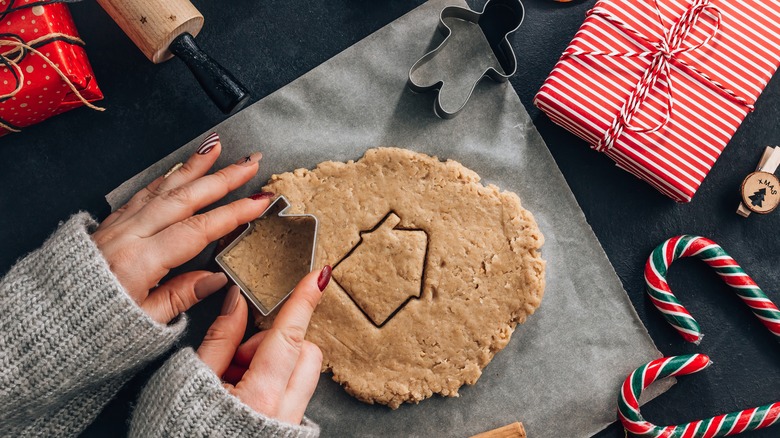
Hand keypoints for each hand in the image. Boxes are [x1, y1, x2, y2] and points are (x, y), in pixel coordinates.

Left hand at [92, 133, 272, 323]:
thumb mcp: (145, 322)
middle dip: (223, 177)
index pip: (199, 229)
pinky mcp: (110, 223)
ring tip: (217, 148)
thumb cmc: (92, 326)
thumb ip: (182, 295)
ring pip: (163, 187)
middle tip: (250, 162)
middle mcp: (129, 235)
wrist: (47, 319)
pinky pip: (143, 192)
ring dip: (194, 166)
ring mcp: (118, 225)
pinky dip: (165, 177)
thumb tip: (217, 278)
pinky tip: (180, 169)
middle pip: (185, 198)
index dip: (234, 213)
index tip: (259, 202)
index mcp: (141, 261)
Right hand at [197, 266, 331, 423]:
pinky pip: (295, 392)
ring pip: (303, 372)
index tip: (318, 277)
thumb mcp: (194, 379)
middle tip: (239, 357)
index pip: (290, 336)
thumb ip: (221, 337)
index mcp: (259, 398)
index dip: (304, 301)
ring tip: (236, 379)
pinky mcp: (289, 429)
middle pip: (305, 352)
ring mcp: (290, 422)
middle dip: (278, 342)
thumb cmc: (182, 428)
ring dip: (276, 363)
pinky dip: (275, 382)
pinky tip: (244, 394)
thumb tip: (237, 300)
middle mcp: (284, 412)